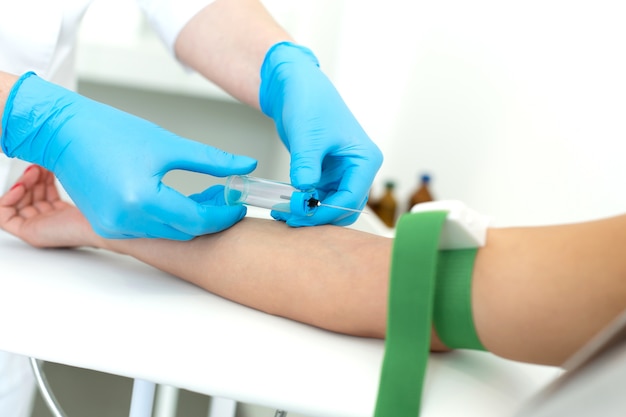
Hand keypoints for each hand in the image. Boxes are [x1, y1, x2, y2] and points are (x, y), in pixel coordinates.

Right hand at [1, 73, 256, 238]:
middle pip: (185, 231)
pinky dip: (167, 220)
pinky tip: (178, 201)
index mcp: (142, 200)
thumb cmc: (109, 132)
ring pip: (168, 233)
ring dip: (190, 219)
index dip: (224, 214)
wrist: (62, 133)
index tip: (240, 203)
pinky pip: (148, 231)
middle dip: (210, 217)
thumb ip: (211, 160)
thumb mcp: (168, 144)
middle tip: (227, 197)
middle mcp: (125, 221)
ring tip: (207, 195)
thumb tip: (246, 166)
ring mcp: (114, 228)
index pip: (198, 220)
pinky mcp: (107, 227)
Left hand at [260, 42, 382, 226]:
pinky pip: (318, 197)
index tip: (301, 216)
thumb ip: (307, 163)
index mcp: (365, 159)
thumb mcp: (308, 134)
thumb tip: (304, 190)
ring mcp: (342, 173)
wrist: (296, 86)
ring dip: (310, 213)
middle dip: (320, 216)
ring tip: (282, 214)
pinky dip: (304, 204)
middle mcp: (358, 169)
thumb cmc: (310, 101)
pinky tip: (284, 206)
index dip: (327, 211)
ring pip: (331, 205)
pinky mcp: (327, 174)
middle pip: (345, 207)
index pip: (351, 197)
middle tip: (291, 219)